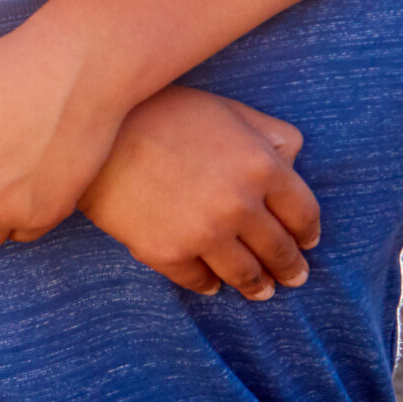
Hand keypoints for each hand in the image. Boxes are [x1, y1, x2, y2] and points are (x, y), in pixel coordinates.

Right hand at [78, 86, 318, 300]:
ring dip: (256, 285)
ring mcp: (204, 232)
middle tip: (293, 278)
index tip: (306, 242)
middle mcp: (240, 205)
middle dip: (289, 267)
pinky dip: (208, 285)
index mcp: (262, 166)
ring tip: (260, 291)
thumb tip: (292, 160)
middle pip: (279, 249)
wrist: (95, 132)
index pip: (303, 213)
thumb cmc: (161, 112)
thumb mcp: (226, 110)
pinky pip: (197, 280)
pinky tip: (211, 285)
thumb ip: (269, 134)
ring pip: (244, 273)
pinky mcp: (167, 252)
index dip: (307, 232)